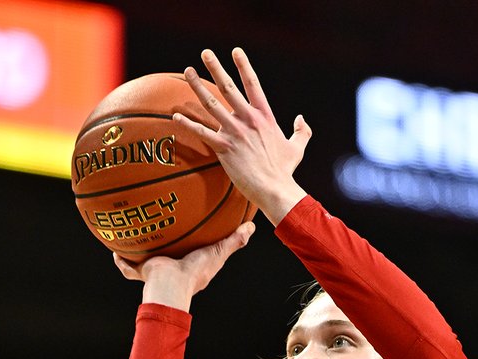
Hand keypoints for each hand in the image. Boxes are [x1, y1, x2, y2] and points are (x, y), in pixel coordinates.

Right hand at [112, 220, 254, 310]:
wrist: (171, 284)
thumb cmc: (195, 272)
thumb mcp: (217, 253)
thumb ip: (233, 241)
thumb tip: (251, 228)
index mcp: (191, 265)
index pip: (194, 253)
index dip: (195, 246)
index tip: (196, 235)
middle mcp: (173, 267)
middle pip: (169, 254)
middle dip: (166, 245)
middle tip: (162, 227)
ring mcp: (157, 269)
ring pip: (146, 259)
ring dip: (140, 250)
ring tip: (134, 233)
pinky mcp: (143, 271)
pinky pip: (128, 267)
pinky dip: (121, 261)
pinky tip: (114, 249)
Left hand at [175, 47, 310, 225]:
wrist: (274, 189)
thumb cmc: (285, 171)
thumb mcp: (297, 147)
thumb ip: (301, 131)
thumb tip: (301, 119)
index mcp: (264, 116)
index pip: (253, 84)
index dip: (243, 66)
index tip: (235, 51)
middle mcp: (248, 120)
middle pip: (228, 88)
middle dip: (215, 68)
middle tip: (205, 53)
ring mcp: (235, 133)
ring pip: (211, 105)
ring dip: (197, 87)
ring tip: (187, 71)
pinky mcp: (224, 149)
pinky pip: (202, 133)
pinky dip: (188, 124)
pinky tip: (176, 116)